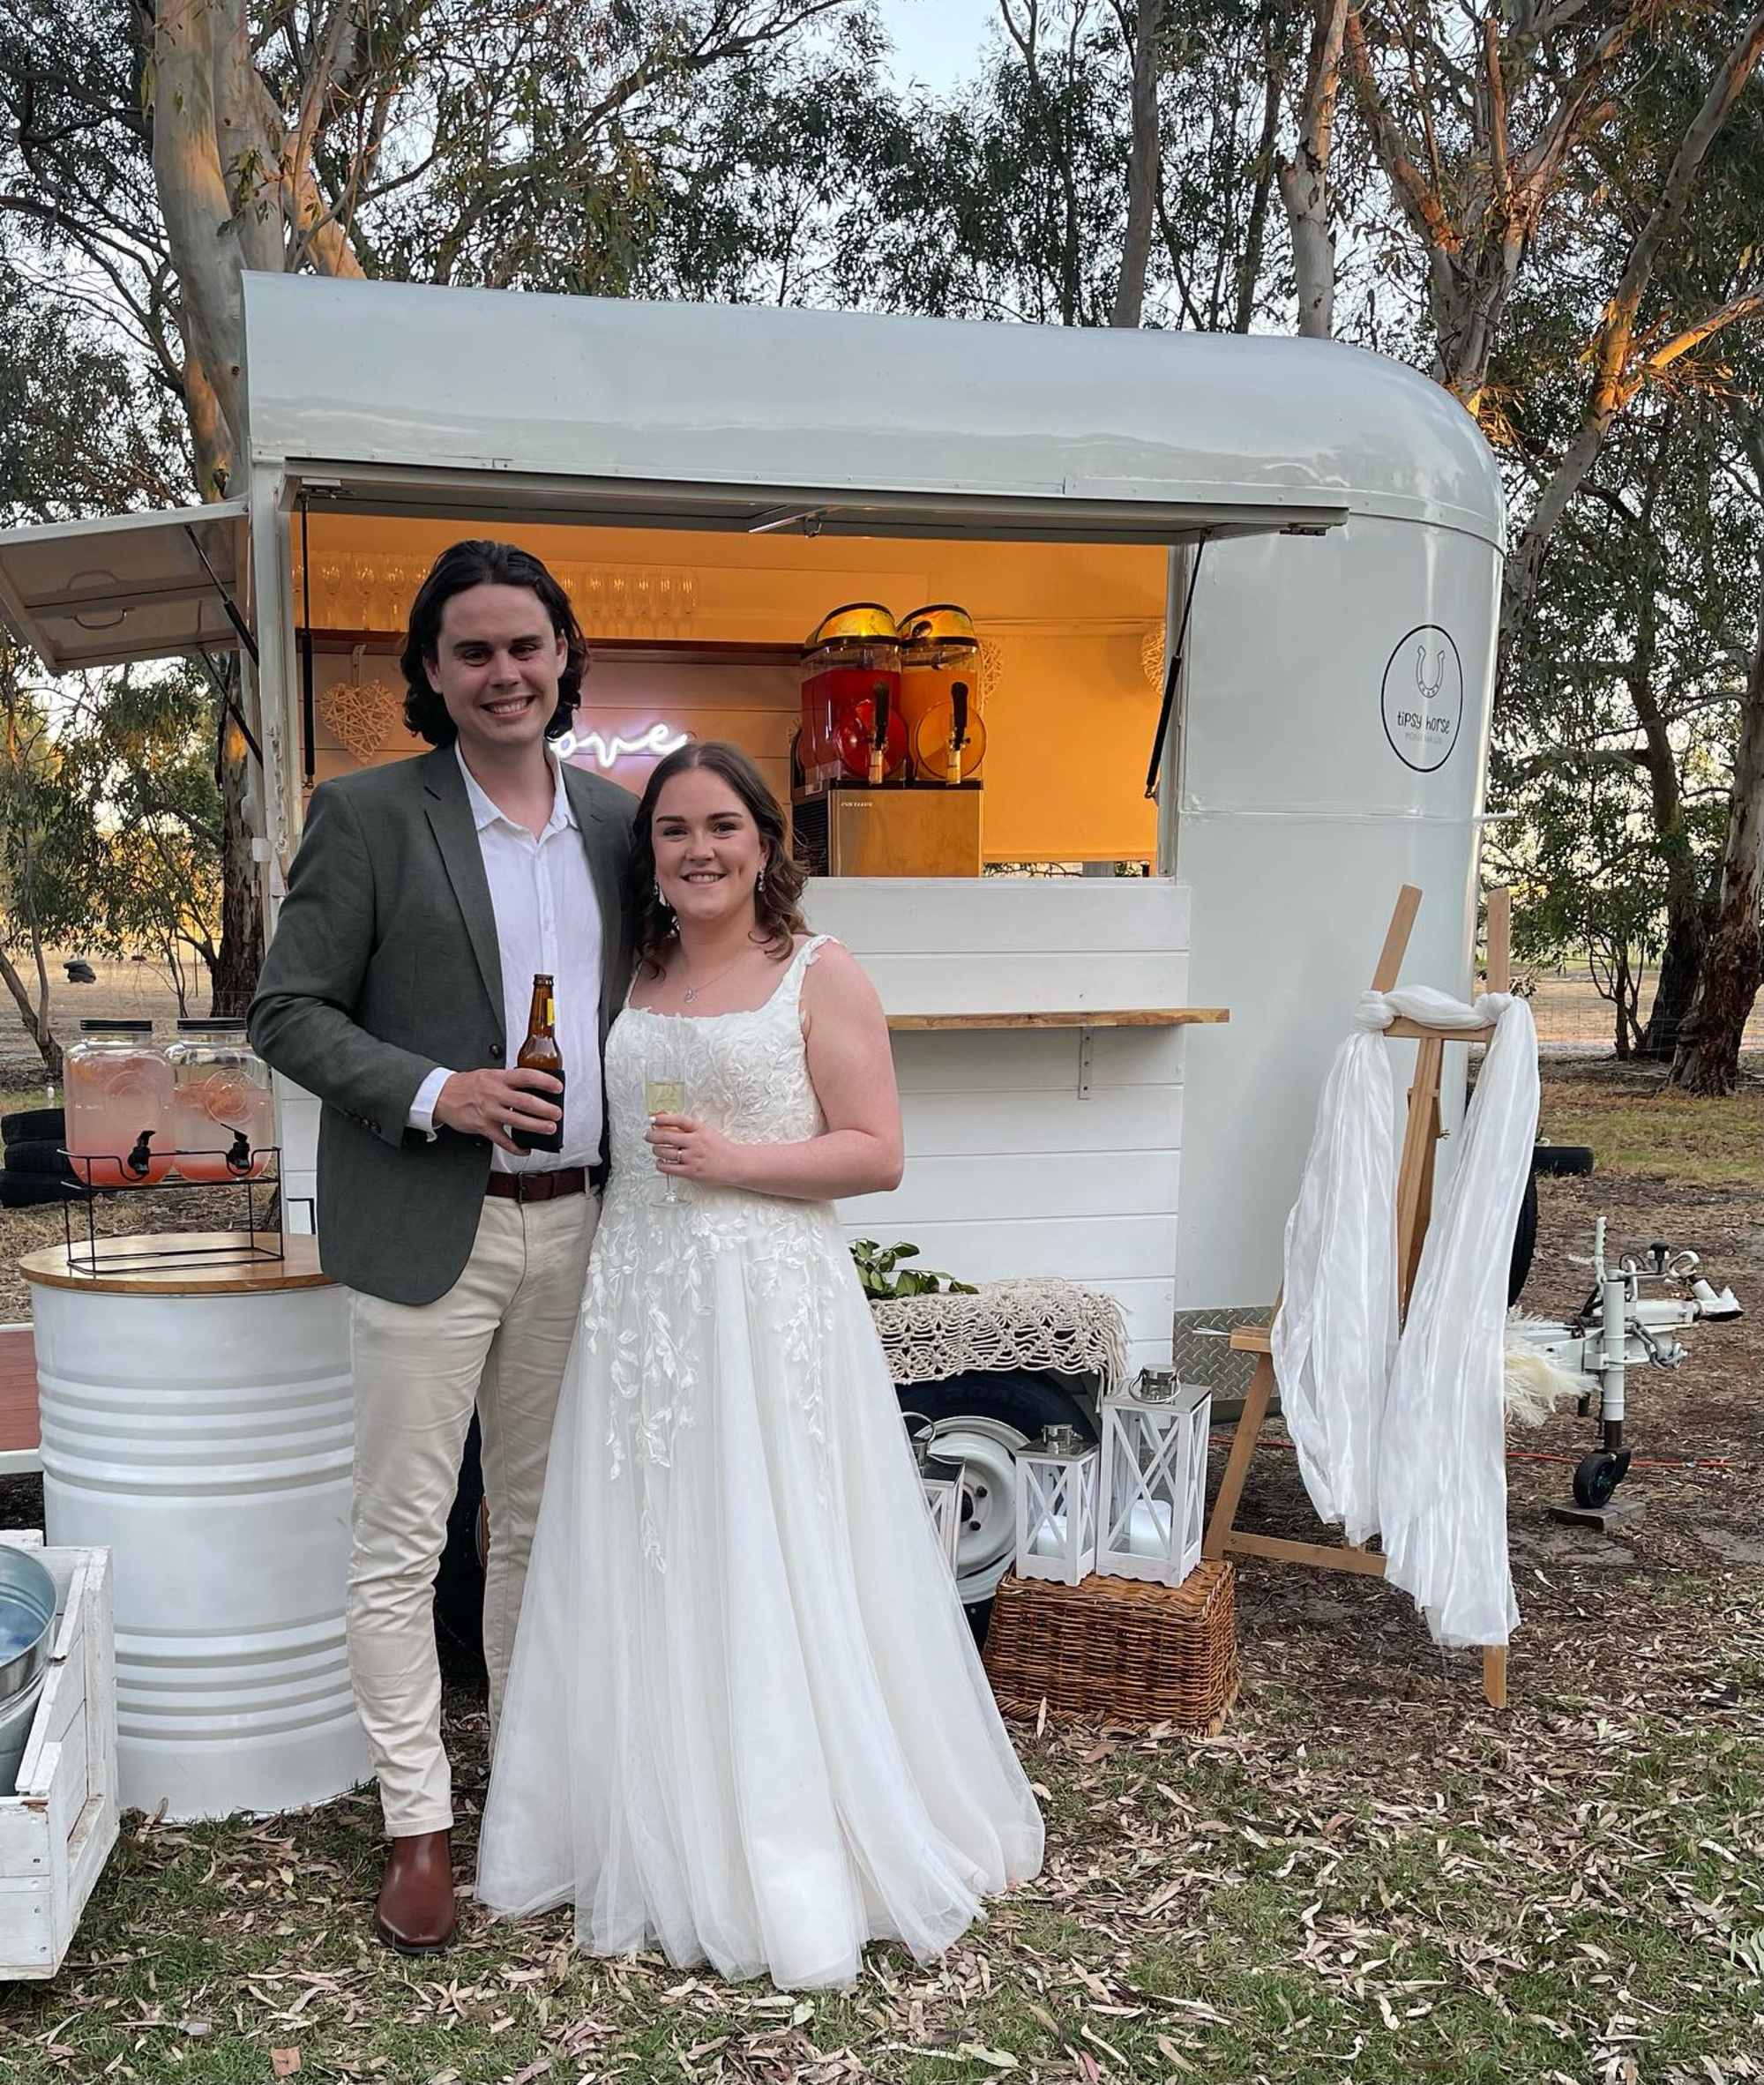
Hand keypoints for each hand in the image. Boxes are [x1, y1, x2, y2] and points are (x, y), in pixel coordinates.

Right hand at [434, 1067, 561, 1154]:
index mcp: (499, 1078)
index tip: (557, 1087)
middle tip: (557, 1113)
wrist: (442, 1095)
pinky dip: (516, 1147)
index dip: (544, 1081)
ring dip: (536, 1126)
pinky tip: (525, 1149)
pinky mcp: (483, 1127)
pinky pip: (503, 1140)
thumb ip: (509, 1080)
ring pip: (517, 1121)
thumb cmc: (468, 1085)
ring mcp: (489, 1111)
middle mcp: (495, 1094)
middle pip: (525, 1101)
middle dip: (545, 1109)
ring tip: (549, 1128)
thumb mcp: (490, 1074)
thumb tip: (534, 1087)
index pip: (526, 1076)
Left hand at [645, 1112, 739, 1186]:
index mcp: (700, 1129)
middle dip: (652, 1135)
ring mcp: (693, 1157)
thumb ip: (687, 1128)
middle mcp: (695, 1142)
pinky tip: (660, 1161)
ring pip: (664, 1152)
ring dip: (656, 1149)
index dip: (662, 1118)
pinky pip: (668, 1168)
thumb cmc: (718, 1147)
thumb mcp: (705, 1131)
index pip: (678, 1120)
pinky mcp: (691, 1172)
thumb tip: (665, 1122)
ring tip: (656, 1148)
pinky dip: (660, 1164)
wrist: (734, 1164)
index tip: (652, 1118)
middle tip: (648, 1135)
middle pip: (666, 1136)